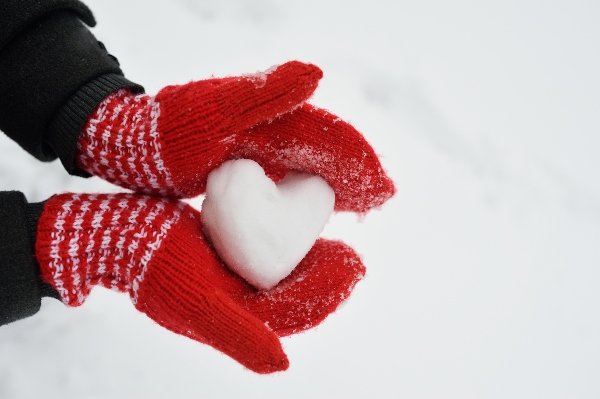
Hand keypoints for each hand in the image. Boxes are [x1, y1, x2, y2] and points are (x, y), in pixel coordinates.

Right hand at [34, 193, 364, 372]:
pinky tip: (288, 225)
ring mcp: (227, 278)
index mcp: (233, 318)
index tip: (353, 266)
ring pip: (278, 273)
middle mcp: (234, 302)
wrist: (119, 237)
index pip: (291, 313)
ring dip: (305, 260)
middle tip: (352, 257)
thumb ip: (239, 335)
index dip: (325, 293)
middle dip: (323, 279)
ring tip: (331, 243)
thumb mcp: (197, 303)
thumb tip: (282, 365)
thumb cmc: (156, 270)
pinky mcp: (219, 255)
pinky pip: (259, 252)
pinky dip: (278, 241)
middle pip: (291, 294)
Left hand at [75, 61, 394, 210]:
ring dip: (337, 180)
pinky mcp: (247, 161)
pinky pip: (289, 172)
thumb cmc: (170, 128)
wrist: (133, 140)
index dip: (357, 159)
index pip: (326, 134)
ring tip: (362, 202)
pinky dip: (308, 186)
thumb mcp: (215, 109)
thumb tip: (316, 74)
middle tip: (382, 196)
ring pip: (309, 161)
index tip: (382, 189)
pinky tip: (316, 202)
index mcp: (271, 111)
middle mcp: (271, 124)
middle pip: (324, 147)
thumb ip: (264, 93)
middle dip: (355, 170)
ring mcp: (259, 143)